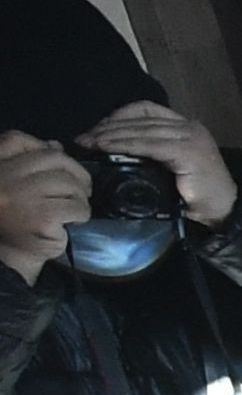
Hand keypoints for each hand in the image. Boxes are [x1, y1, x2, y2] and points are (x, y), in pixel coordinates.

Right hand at [0, 131, 85, 282]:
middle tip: (79, 188)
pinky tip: (69, 222)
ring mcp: (22, 197)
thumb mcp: (15, 184)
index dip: (40, 145)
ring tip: (70, 208)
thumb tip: (55, 145)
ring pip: (70, 183)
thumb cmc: (15, 218)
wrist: (8, 255)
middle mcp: (3, 178)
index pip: (14, 139)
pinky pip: (77, 206)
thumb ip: (30, 162)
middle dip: (73, 173)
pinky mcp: (42, 217)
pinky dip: (81, 214)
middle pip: (53, 158)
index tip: (55, 162)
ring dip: (79, 197)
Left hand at [77, 102, 232, 231]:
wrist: (222, 212)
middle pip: (140, 118)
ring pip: (142, 129)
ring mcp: (191, 137)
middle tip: (83, 139)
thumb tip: (112, 149)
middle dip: (108, 126)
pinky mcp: (189, 151)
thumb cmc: (196, 196)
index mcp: (185, 127)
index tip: (96, 129)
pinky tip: (107, 148)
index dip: (118, 115)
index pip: (146, 109)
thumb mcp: (169, 167)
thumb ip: (151, 153)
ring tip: (89, 143)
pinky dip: (125, 144)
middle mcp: (189, 126)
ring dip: (111, 135)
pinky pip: (149, 144)